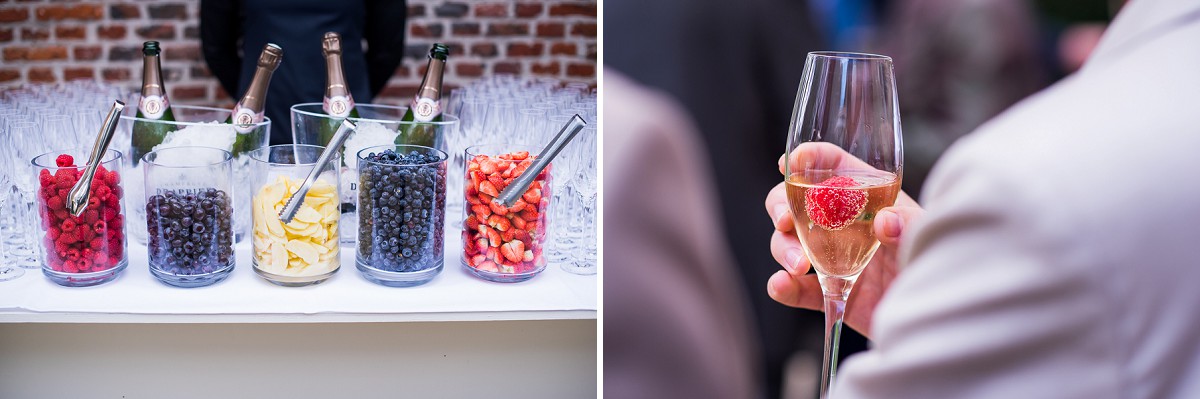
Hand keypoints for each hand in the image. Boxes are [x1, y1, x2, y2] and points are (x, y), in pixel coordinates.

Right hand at [765, 150, 922, 337]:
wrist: (939, 316)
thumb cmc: (938, 263)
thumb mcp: (928, 236)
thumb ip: (909, 224)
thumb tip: (885, 221)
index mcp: (868, 196)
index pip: (833, 166)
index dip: (809, 159)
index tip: (791, 163)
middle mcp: (843, 222)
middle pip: (796, 201)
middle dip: (780, 206)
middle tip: (784, 220)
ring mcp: (831, 256)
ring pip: (788, 242)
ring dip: (783, 249)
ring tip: (797, 266)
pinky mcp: (828, 289)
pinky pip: (796, 287)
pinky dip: (782, 286)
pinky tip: (782, 285)